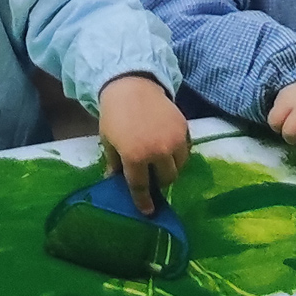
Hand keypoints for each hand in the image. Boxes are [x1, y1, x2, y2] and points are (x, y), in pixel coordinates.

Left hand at [98, 75, 189, 214]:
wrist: (132, 85)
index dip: (144, 201)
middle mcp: (158, 151)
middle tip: (151, 177)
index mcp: (135, 156)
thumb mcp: (108, 140)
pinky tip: (168, 148)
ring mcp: (174, 140)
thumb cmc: (115, 114)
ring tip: (160, 161)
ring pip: (179, 166)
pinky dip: (179, 154)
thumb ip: (114, 162)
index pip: (141, 187)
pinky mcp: (185, 129)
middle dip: (159, 182)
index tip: (148, 211)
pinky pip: (186, 150)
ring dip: (170, 168)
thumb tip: (113, 180)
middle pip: (166, 179)